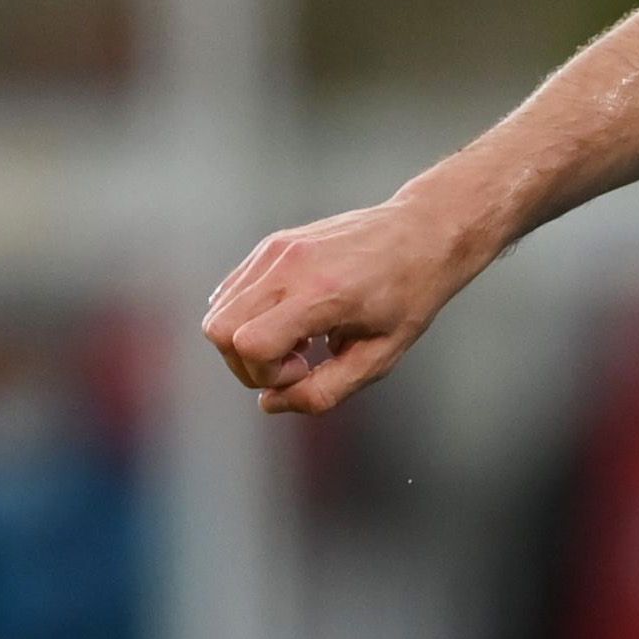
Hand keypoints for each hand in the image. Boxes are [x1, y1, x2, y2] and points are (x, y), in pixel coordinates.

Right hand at [203, 185, 494, 420]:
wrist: (420, 234)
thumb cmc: (408, 297)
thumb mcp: (379, 358)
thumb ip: (324, 391)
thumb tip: (269, 404)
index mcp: (321, 293)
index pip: (249, 344)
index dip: (267, 374)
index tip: (305, 369)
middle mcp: (288, 266)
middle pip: (220, 331)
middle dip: (249, 364)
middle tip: (299, 361)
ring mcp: (273, 251)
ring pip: (218, 313)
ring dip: (248, 342)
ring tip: (299, 338)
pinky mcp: (269, 246)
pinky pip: (230, 294)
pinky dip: (249, 319)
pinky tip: (293, 320)